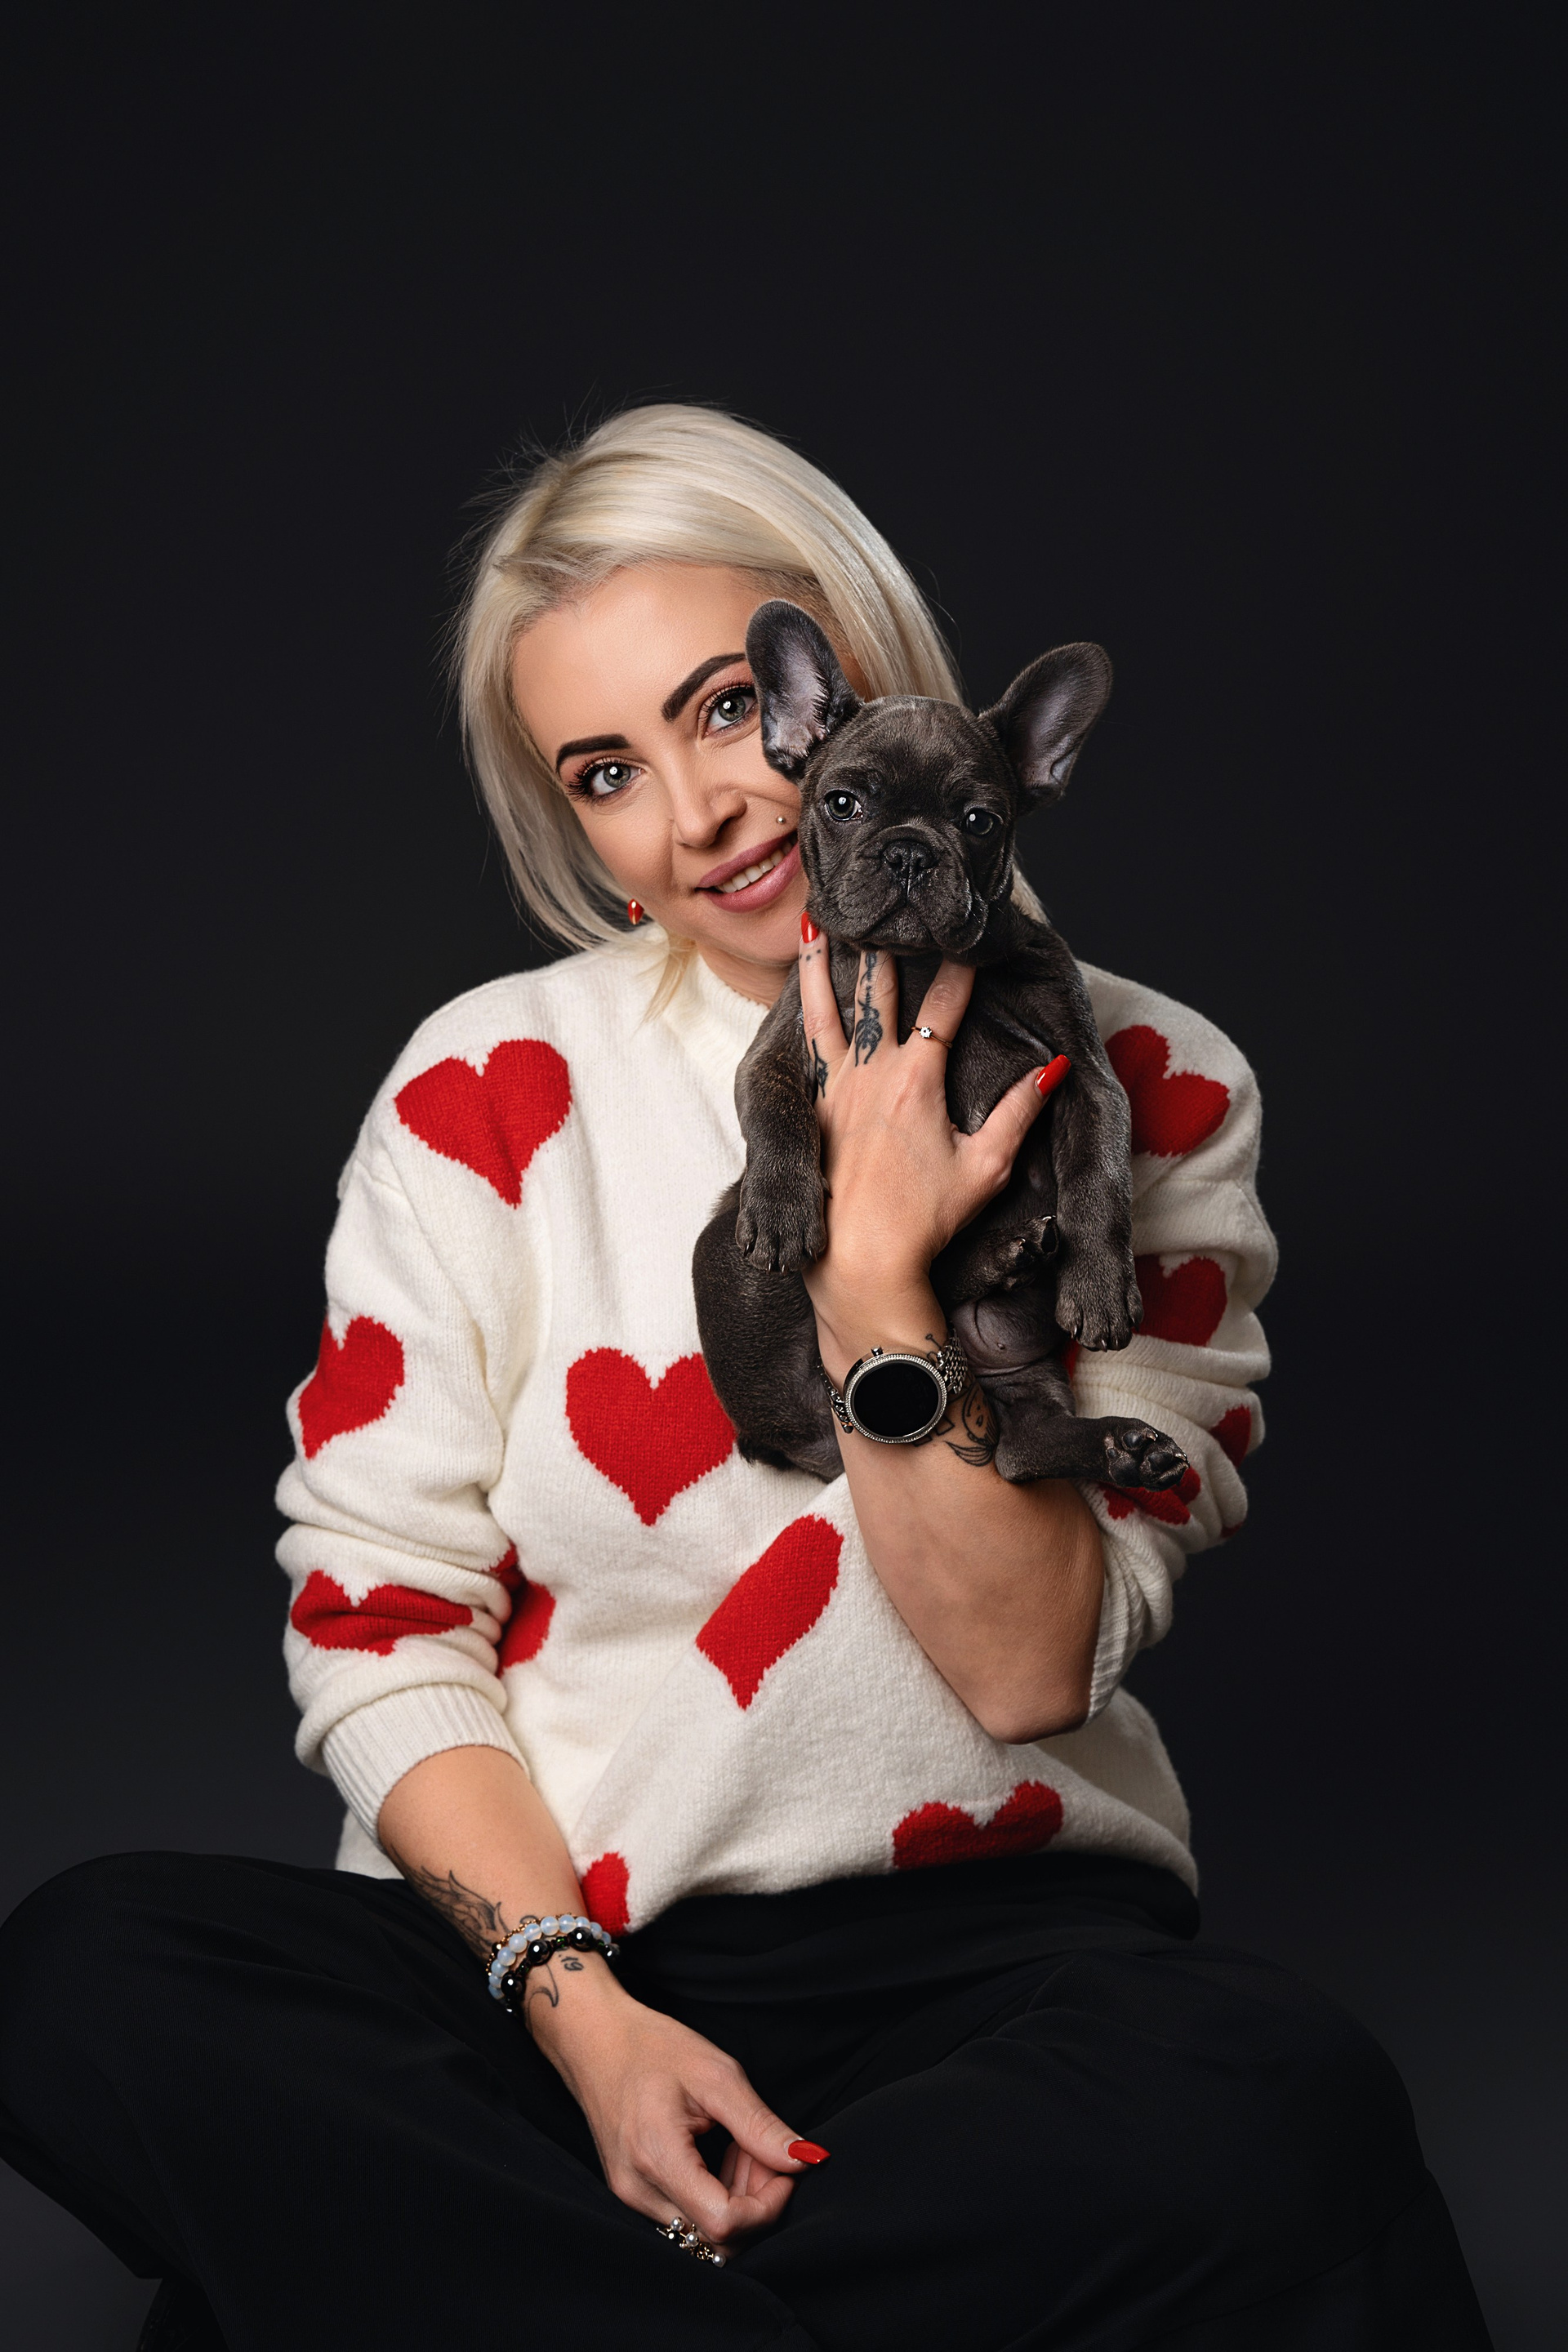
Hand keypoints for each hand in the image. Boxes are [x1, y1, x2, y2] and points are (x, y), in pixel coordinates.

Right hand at [531, 1969, 823, 2248]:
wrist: (595, 2040)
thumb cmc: (653, 2048)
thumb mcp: (716, 2074)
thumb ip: (760, 2125)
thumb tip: (805, 2161)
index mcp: (657, 2157)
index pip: (725, 2223)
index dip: (768, 2205)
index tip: (785, 2167)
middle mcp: (638, 2191)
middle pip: (717, 2236)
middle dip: (756, 2202)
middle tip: (764, 2152)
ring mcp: (631, 2197)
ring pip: (703, 2231)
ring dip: (737, 2201)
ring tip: (741, 2148)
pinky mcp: (631, 2194)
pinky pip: (685, 2217)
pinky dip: (714, 2196)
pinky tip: (719, 2157)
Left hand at [798, 924, 1055, 1338]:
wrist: (860, 1260)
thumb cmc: (926, 1220)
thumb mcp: (986, 1166)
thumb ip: (1019, 1111)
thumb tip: (1053, 1066)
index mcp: (917, 1078)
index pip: (945, 1002)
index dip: (961, 963)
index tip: (973, 928)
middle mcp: (871, 1071)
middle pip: (880, 989)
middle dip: (888, 940)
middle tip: (885, 898)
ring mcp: (834, 1088)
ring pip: (824, 1008)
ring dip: (820, 962)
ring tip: (812, 921)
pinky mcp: (812, 1109)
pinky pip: (804, 1045)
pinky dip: (800, 1011)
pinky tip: (795, 995)